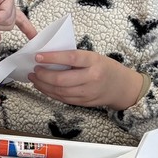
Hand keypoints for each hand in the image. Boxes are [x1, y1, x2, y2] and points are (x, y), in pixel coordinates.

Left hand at [28, 50, 144, 109]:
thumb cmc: (105, 67)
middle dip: (43, 75)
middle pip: (62, 79)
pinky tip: (43, 87)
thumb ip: (74, 57)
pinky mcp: (85, 102)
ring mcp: (88, 92)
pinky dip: (50, 93)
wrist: (123, 87)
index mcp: (94, 61)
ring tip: (34, 78)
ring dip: (43, 85)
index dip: (52, 57)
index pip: (71, 58)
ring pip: (60, 91)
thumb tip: (47, 55)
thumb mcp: (93, 56)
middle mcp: (92, 77)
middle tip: (34, 70)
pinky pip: (63, 99)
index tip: (37, 56)